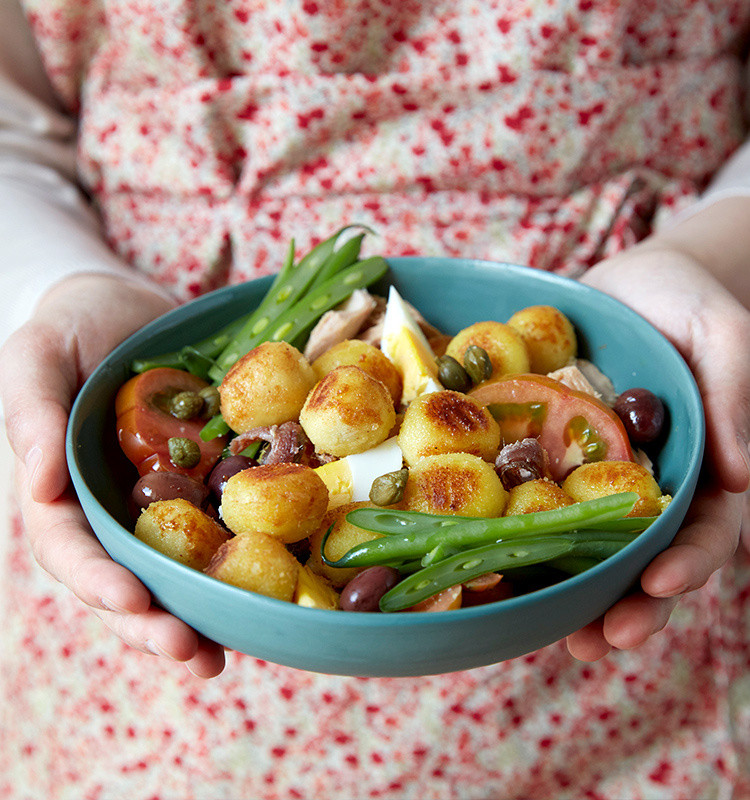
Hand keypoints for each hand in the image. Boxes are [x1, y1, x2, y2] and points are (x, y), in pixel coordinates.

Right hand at [0, 273, 226, 677]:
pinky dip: (238, 565)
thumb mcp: (35, 354)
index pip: (70, 548)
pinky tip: (267, 596)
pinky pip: (220, 528)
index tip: (135, 601)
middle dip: (154, 623)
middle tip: (195, 657)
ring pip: (173, 570)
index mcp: (62, 489)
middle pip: (125, 579)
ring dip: (197, 616)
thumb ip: (28, 412)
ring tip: (222, 657)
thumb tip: (37, 487)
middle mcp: (111, 507)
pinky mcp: (204, 483)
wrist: (128, 305)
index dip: (98, 580)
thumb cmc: (70, 325)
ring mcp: (160, 500)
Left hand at [566, 240, 749, 659]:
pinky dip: (528, 543)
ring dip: (579, 597)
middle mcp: (650, 484)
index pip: (705, 529)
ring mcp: (598, 478)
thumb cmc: (685, 299)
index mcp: (701, 466)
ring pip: (593, 549)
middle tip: (602, 641)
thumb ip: (737, 390)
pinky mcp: (551, 461)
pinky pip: (539, 505)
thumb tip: (744, 475)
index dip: (688, 563)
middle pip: (647, 558)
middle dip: (631, 606)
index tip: (659, 585)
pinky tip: (503, 573)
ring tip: (562, 637)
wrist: (626, 283)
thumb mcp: (723, 331)